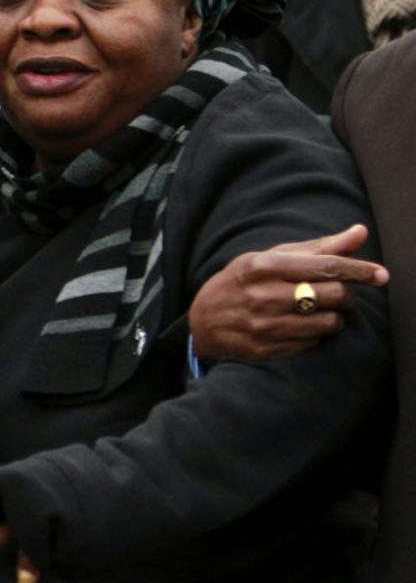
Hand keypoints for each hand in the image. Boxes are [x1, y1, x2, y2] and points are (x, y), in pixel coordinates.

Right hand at [188, 225, 385, 361]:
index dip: (359, 270)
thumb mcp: (270, 257)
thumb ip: (318, 248)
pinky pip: (313, 343)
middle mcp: (262, 296)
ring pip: (328, 323)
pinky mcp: (264, 349)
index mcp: (264, 266)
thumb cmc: (242, 282)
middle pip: (333, 295)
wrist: (202, 320)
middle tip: (338, 294)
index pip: (325, 266)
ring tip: (319, 312)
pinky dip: (316, 335)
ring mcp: (263, 325)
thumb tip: (360, 233)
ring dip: (333, 317)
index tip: (381, 275)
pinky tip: (302, 327)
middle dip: (345, 295)